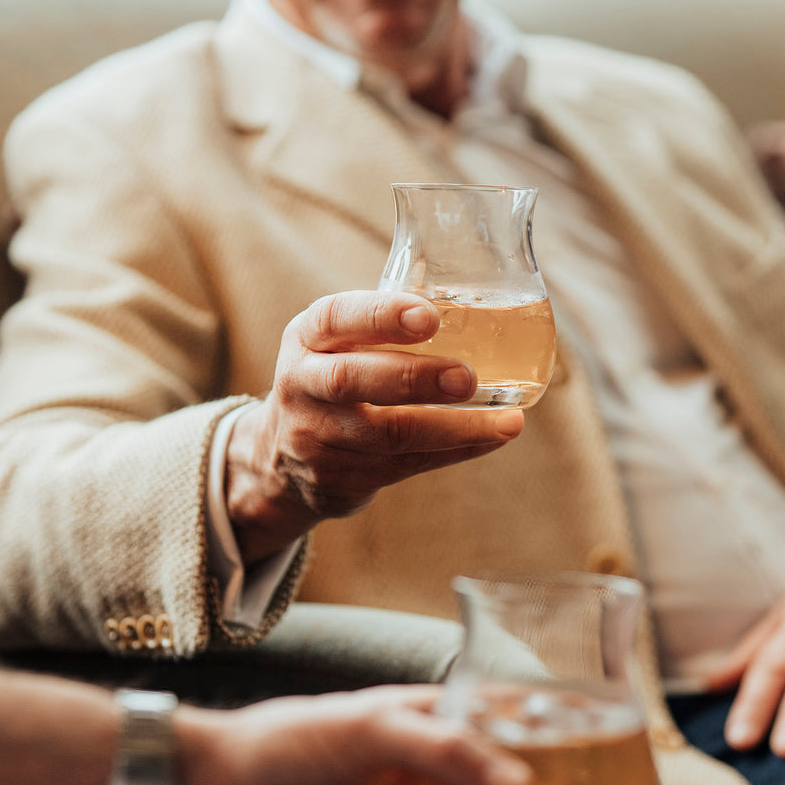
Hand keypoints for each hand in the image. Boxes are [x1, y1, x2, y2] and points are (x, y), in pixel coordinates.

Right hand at [226, 291, 524, 561]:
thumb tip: (481, 306)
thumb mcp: (337, 343)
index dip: (381, 315)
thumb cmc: (333, 378)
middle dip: (414, 378)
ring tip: (504, 421)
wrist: (280, 458)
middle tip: (466, 377)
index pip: (335, 318)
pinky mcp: (339, 477)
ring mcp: (316, 436)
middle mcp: (302, 384)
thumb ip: (384, 324)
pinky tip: (493, 437)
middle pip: (351, 380)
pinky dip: (457, 450)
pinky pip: (407, 465)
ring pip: (388, 434)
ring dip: (454, 427)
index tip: (429, 316)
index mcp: (306, 337)